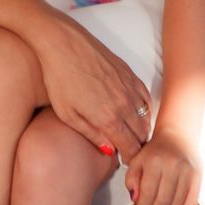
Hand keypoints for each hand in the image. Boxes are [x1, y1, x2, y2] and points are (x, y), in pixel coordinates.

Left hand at [31, 14, 152, 160]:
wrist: (61, 42)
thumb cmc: (58, 78)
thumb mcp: (67, 114)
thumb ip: (91, 135)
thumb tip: (109, 150)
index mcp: (108, 118)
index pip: (130, 147)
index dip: (131, 158)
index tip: (126, 162)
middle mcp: (124, 104)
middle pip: (141, 135)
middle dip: (137, 145)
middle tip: (130, 150)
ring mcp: (128, 87)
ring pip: (146, 117)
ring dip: (142, 128)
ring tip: (132, 134)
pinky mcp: (129, 73)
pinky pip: (145, 97)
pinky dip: (145, 109)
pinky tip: (137, 112)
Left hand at [124, 129, 200, 204]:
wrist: (178, 137)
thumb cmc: (156, 150)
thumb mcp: (137, 160)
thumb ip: (132, 179)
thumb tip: (134, 199)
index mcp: (154, 161)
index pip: (147, 193)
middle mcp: (172, 166)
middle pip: (163, 200)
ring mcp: (186, 172)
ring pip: (177, 203)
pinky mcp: (197, 177)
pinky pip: (190, 201)